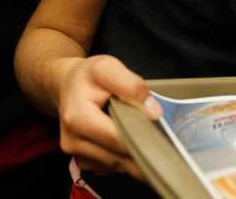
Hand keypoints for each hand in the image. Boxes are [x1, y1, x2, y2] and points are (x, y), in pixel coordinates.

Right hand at [56, 55, 162, 179]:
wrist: (67, 86)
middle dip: (144, 153)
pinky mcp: (85, 163)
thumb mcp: (108, 67)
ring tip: (155, 144)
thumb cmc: (88, 76)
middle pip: (119, 158)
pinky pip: (113, 168)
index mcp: (77, 119)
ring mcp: (77, 157)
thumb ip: (131, 86)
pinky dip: (127, 160)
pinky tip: (135, 145)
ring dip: (137, 159)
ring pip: (118, 166)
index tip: (167, 142)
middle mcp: (72, 143)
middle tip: (168, 148)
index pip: (117, 139)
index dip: (143, 141)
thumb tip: (154, 113)